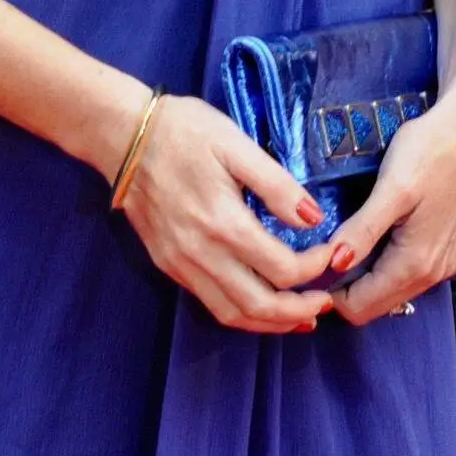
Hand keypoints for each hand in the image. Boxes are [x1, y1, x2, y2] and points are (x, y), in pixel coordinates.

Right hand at [109, 91, 337, 333]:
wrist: (124, 135)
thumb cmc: (185, 132)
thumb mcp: (237, 144)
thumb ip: (277, 185)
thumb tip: (314, 219)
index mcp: (224, 223)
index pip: (282, 269)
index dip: (315, 269)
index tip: (331, 254)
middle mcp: (201, 254)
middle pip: (259, 305)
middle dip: (298, 312)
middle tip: (325, 304)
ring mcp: (181, 265)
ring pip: (232, 314)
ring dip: (270, 323)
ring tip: (300, 318)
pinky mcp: (168, 265)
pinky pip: (210, 303)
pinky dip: (241, 313)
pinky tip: (259, 304)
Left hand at [317, 94, 455, 324]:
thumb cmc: (430, 150)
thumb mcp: (391, 188)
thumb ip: (364, 230)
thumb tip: (335, 264)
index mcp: (416, 263)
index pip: (360, 307)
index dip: (328, 291)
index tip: (310, 262)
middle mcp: (433, 273)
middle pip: (374, 304)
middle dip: (343, 286)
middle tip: (319, 249)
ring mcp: (442, 263)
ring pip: (389, 291)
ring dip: (362, 275)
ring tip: (342, 238)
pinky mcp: (445, 249)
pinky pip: (405, 273)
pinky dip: (381, 264)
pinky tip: (370, 233)